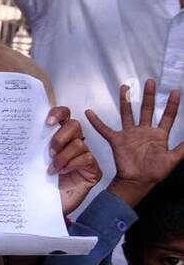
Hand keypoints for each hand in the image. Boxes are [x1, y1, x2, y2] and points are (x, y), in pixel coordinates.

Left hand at [44, 106, 101, 215]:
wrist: (47, 207)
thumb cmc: (40, 184)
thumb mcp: (33, 162)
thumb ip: (34, 146)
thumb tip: (19, 130)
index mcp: (58, 138)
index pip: (64, 116)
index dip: (58, 113)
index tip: (47, 122)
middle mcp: (73, 144)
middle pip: (74, 125)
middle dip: (60, 137)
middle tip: (49, 152)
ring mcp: (85, 156)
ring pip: (79, 143)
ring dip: (63, 156)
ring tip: (53, 169)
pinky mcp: (93, 170)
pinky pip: (87, 158)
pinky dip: (72, 164)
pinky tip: (62, 173)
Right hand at [87, 81, 183, 207]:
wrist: (137, 182)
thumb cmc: (155, 172)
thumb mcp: (173, 160)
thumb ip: (183, 147)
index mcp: (158, 135)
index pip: (167, 117)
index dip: (172, 105)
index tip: (176, 92)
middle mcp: (144, 132)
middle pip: (147, 110)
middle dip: (149, 96)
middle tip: (150, 82)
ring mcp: (130, 135)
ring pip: (127, 114)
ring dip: (126, 101)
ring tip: (125, 87)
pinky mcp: (117, 140)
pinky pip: (105, 129)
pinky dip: (97, 121)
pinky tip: (89, 112)